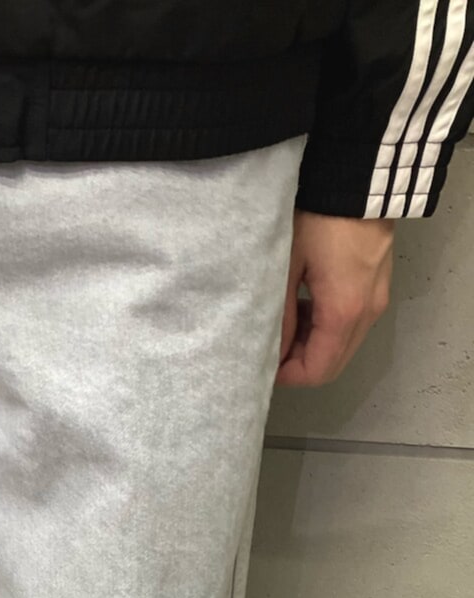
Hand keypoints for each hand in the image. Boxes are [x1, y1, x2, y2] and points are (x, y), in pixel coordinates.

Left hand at [275, 210, 394, 387]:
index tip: (263, 363)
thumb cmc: (318, 218)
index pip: (317, 371)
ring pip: (343, 345)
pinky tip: (306, 303)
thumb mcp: (286, 266)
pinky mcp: (378, 286)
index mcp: (343, 312)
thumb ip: (280, 314)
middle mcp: (367, 313)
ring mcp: (377, 299)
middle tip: (271, 344)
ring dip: (313, 344)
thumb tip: (271, 349)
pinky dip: (327, 326)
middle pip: (333, 364)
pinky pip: (352, 322)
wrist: (358, 178)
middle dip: (300, 363)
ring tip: (286, 320)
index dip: (287, 375)